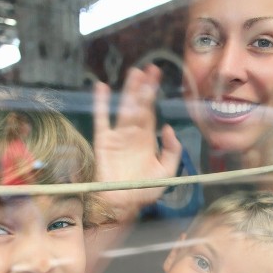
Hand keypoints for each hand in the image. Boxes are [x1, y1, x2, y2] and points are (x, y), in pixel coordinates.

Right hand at [93, 65, 182, 218]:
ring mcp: (118, 136)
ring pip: (124, 108)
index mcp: (147, 140)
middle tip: (148, 68)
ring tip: (134, 73)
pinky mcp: (104, 141)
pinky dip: (101, 103)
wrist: (121, 204)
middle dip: (144, 88)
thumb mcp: (166, 172)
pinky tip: (102, 88)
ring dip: (129, 91)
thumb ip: (171, 150)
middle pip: (139, 106)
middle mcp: (133, 134)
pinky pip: (102, 119)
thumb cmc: (143, 191)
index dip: (153, 94)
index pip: (151, 112)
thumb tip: (168, 127)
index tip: (157, 76)